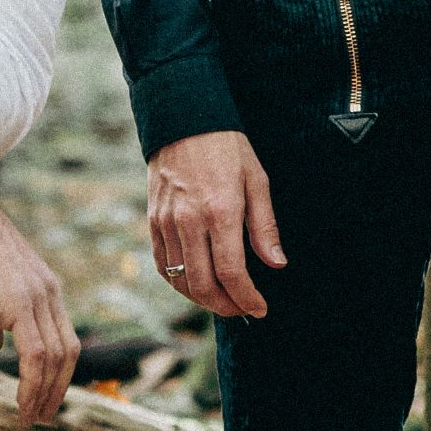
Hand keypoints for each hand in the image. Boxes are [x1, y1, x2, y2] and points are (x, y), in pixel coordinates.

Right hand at [0, 177, 77, 422]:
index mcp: (44, 290)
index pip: (64, 339)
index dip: (58, 372)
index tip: (44, 398)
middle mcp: (49, 294)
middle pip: (67, 353)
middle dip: (56, 389)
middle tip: (41, 418)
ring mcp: (38, 297)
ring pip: (53, 358)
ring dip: (43, 393)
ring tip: (29, 418)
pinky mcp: (20, 303)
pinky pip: (36, 354)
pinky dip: (32, 383)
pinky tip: (21, 402)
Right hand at [146, 129, 284, 319]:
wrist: (184, 120)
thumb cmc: (226, 148)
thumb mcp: (257, 180)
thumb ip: (265, 226)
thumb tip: (276, 263)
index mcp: (220, 211)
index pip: (231, 273)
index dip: (247, 298)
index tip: (259, 309)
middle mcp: (190, 221)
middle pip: (203, 284)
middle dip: (226, 307)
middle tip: (243, 310)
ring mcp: (167, 222)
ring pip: (180, 279)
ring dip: (203, 299)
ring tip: (223, 301)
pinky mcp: (153, 220)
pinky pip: (162, 264)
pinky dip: (179, 283)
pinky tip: (195, 285)